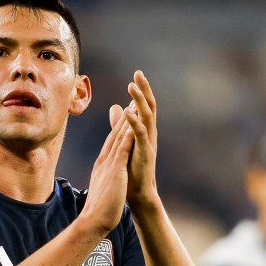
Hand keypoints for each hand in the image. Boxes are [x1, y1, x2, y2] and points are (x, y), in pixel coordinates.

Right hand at [82, 107, 133, 235]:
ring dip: (127, 119)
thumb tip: (104, 177)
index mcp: (102, 166)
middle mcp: (104, 161)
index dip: (119, 127)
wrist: (93, 220)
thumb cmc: (98, 210)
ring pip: (119, 137)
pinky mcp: (115, 170)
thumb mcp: (102, 189)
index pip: (111, 142)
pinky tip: (134, 123)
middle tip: (132, 99)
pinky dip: (128, 134)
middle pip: (115, 134)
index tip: (125, 114)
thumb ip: (104, 180)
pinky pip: (123, 148)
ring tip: (135, 103)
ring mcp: (109, 164)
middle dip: (124, 117)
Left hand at [114, 70, 158, 208]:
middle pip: (149, 107)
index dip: (141, 91)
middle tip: (139, 73)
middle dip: (144, 90)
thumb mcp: (125, 141)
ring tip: (132, 87)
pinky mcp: (144, 153)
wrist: (138, 193)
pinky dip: (134, 122)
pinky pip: (140, 134)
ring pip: (146, 117)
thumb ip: (122, 124)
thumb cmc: (132, 169)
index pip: (144, 106)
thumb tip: (116, 107)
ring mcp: (148, 143)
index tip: (136, 74)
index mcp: (144, 131)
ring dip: (139, 101)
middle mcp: (149, 134)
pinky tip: (127, 112)